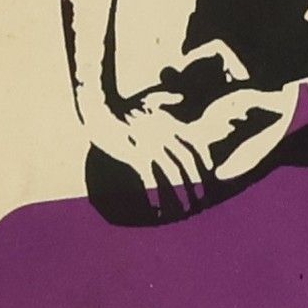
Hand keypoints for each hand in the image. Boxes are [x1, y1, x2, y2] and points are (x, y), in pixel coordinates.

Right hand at [89, 100, 217, 217]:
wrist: (99, 108)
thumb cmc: (121, 106)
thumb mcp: (148, 98)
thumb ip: (167, 97)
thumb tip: (180, 96)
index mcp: (170, 122)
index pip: (196, 143)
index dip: (205, 161)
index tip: (208, 176)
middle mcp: (164, 134)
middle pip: (187, 163)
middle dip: (197, 184)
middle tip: (200, 201)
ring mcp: (151, 145)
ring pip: (172, 174)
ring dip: (179, 196)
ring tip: (183, 211)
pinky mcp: (135, 155)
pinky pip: (150, 180)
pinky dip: (154, 197)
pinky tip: (155, 209)